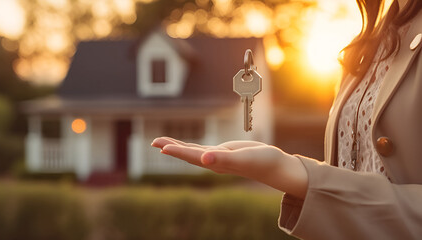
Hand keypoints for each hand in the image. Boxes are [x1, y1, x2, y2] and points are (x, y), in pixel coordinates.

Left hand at [151, 137, 307, 198]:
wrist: (275, 166)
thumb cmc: (262, 162)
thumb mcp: (243, 158)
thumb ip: (223, 159)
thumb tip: (204, 159)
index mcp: (216, 163)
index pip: (192, 156)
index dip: (177, 151)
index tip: (161, 147)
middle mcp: (213, 162)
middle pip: (188, 154)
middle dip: (171, 147)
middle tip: (153, 142)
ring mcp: (218, 157)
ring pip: (193, 151)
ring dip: (178, 146)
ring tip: (162, 143)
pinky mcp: (224, 152)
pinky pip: (203, 148)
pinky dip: (192, 145)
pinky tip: (187, 145)